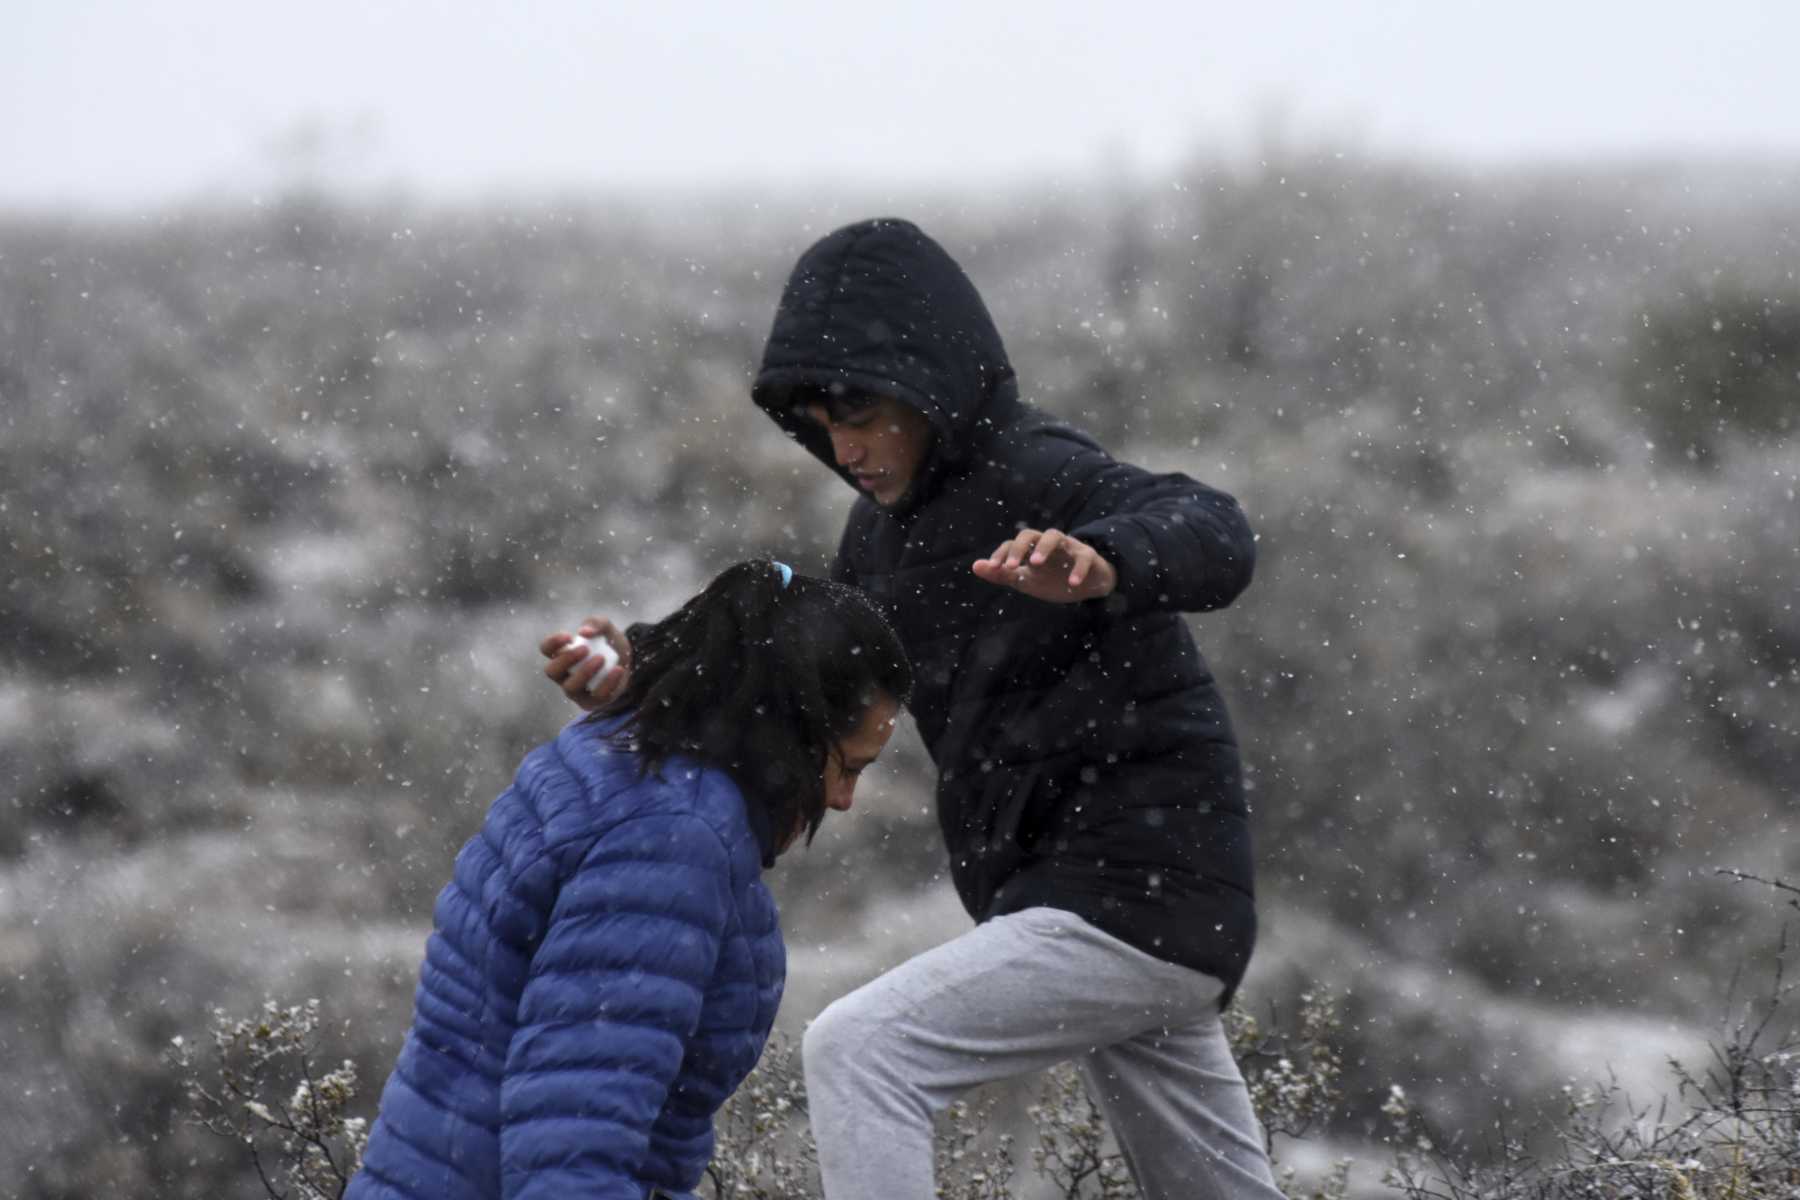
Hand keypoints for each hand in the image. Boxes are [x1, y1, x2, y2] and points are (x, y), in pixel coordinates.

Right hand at [540, 617, 630, 711]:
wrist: (628, 663)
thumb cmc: (609, 644)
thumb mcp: (606, 628)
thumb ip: (596, 623)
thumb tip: (584, 632)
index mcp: (561, 654)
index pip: (546, 649)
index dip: (552, 643)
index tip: (568, 636)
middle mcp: (563, 674)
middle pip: (552, 671)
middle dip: (566, 660)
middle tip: (585, 649)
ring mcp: (575, 690)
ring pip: (570, 687)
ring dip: (585, 672)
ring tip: (601, 658)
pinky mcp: (592, 701)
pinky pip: (596, 697)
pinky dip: (608, 683)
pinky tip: (618, 670)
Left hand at [971, 528, 1116, 603]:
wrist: (1087, 586)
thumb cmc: (1053, 579)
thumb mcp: (1025, 580)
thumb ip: (1002, 574)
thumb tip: (975, 566)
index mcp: (1031, 548)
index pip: (1012, 544)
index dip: (1002, 553)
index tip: (994, 568)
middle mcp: (1048, 543)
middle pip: (1031, 534)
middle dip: (1019, 548)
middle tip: (1011, 566)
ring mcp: (1068, 547)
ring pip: (1055, 536)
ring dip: (1043, 548)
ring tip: (1034, 565)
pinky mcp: (1088, 555)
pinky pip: (1084, 557)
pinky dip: (1078, 569)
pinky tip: (1072, 584)